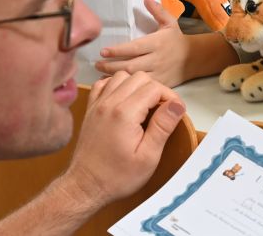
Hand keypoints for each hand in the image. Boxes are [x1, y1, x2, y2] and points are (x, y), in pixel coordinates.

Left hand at [63, 71, 185, 205]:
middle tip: (162, 110)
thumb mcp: (148, 157)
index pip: (154, 87)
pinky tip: (124, 101)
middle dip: (156, 89)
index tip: (175, 111)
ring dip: (137, 86)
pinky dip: (117, 86)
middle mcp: (109, 104)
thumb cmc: (116, 177)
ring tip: (145, 106)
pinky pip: (104, 84)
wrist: (86, 185)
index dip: (170, 97)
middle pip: (139, 77)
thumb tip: (176, 105)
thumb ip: (163, 126)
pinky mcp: (91, 109)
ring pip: (122, 77)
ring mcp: (98, 105)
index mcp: (124, 114)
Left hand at [95, 0, 190, 86]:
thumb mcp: (170, 22)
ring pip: (134, 78)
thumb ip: (157, 10)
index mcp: (157, 43)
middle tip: (96, 64)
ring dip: (116, 77)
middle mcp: (156, 59)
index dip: (118, 50)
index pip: (134, 48)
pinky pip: (141, 87)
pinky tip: (115, 85)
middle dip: (111, 66)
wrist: (194, 59)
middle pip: (130, 65)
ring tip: (100, 74)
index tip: (102, 51)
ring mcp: (158, 73)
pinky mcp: (159, 84)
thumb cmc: (177, 39)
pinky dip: (127, 87)